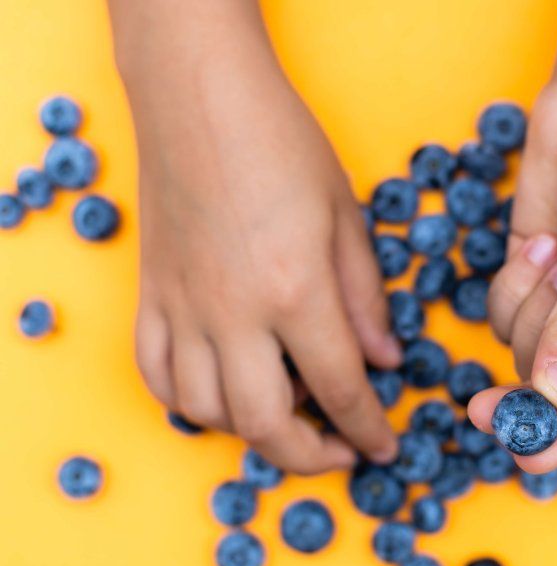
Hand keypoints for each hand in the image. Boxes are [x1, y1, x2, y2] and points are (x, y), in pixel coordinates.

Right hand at [111, 0, 400, 473]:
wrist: (201, 98)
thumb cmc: (281, 144)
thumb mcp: (345, 216)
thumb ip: (365, 298)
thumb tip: (385, 359)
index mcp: (295, 291)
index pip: (340, 388)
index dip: (368, 428)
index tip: (383, 449)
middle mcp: (233, 314)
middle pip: (265, 423)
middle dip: (309, 456)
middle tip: (339, 451)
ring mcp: (183, 308)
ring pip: (205, 411)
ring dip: (250, 431)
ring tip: (285, 412)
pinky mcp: (150, 296)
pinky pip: (155, 375)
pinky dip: (188, 401)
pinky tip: (217, 392)